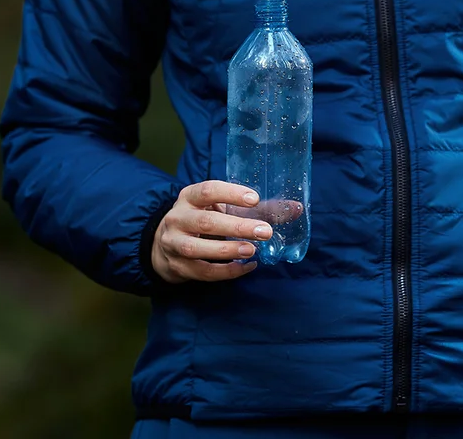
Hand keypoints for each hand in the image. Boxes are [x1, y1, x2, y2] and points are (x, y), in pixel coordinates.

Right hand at [150, 181, 292, 283]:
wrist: (165, 245)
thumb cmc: (203, 220)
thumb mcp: (223, 208)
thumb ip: (259, 209)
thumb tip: (296, 209)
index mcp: (189, 197)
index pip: (207, 190)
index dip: (231, 194)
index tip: (255, 199)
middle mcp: (178, 219)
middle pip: (205, 222)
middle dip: (237, 227)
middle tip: (265, 231)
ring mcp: (173, 244)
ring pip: (196, 248)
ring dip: (227, 250)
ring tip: (252, 250)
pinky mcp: (177, 266)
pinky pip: (202, 271)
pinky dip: (226, 271)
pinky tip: (247, 266)